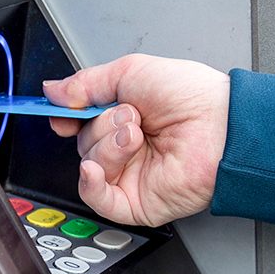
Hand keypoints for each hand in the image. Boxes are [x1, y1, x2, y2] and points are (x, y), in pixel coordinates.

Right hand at [43, 54, 228, 226]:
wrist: (221, 125)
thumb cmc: (193, 96)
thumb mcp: (131, 72)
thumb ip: (86, 83)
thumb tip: (54, 90)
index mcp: (125, 115)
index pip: (80, 121)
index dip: (67, 117)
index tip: (63, 112)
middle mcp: (127, 147)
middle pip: (83, 142)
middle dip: (101, 126)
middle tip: (130, 116)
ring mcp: (131, 175)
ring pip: (90, 166)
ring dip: (108, 147)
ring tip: (136, 134)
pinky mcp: (136, 202)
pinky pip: (98, 200)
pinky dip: (91, 183)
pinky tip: (94, 169)